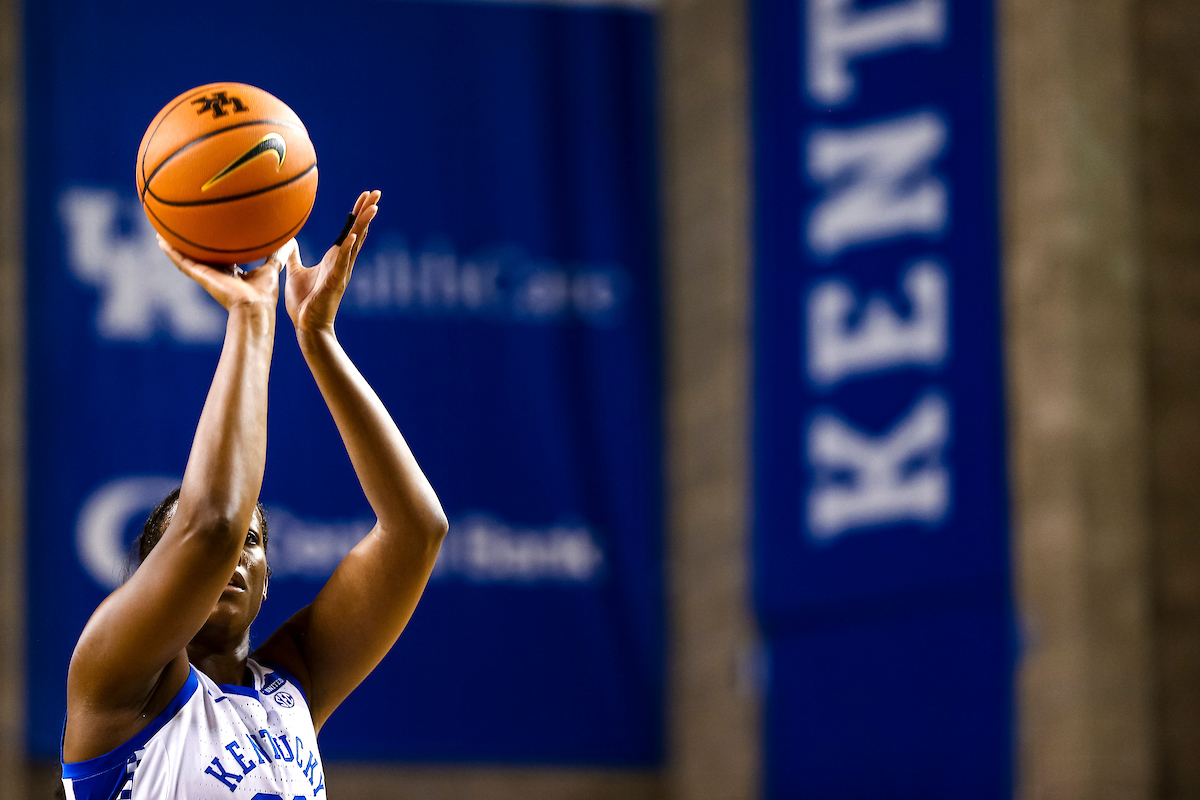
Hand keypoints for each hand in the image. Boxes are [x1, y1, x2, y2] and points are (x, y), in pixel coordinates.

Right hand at [158, 236, 289, 311]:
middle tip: (181, 230)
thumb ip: (278, 255)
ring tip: (162, 233)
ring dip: (175, 246)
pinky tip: (161, 241)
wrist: (255, 308)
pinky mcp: (202, 277)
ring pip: (187, 259)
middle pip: (201, 257)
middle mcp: (218, 274)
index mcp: (234, 273)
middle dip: (192, 246)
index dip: (216, 247)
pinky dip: (172, 252)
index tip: (211, 235)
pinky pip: (183, 262)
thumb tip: (291, 240)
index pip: (222, 258)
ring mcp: (208, 275)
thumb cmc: (265, 295)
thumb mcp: (272, 269)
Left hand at [285, 190, 379, 334]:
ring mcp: (341, 272)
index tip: (365, 196)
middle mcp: (342, 262)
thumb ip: (294, 256)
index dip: (357, 213)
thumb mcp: (296, 272)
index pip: (349, 230)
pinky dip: (350, 248)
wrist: (307, 325)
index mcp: (335, 259)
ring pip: (356, 243)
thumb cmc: (304, 302)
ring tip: (374, 207)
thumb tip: (290, 241)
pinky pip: (344, 262)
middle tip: (377, 192)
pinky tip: (355, 234)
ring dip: (364, 224)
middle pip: (358, 231)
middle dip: (367, 211)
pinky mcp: (336, 282)